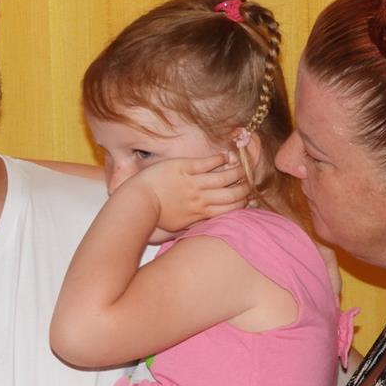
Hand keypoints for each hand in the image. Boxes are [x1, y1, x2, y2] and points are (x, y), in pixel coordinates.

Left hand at [122, 154, 248, 232]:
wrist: (136, 203)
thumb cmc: (154, 218)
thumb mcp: (178, 228)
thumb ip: (195, 226)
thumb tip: (208, 227)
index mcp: (201, 214)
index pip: (231, 209)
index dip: (243, 203)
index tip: (248, 198)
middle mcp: (200, 199)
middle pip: (232, 194)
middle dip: (244, 188)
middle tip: (249, 182)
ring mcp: (192, 182)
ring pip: (224, 177)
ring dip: (236, 171)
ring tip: (241, 167)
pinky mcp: (184, 168)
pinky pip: (207, 163)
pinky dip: (219, 159)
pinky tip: (225, 156)